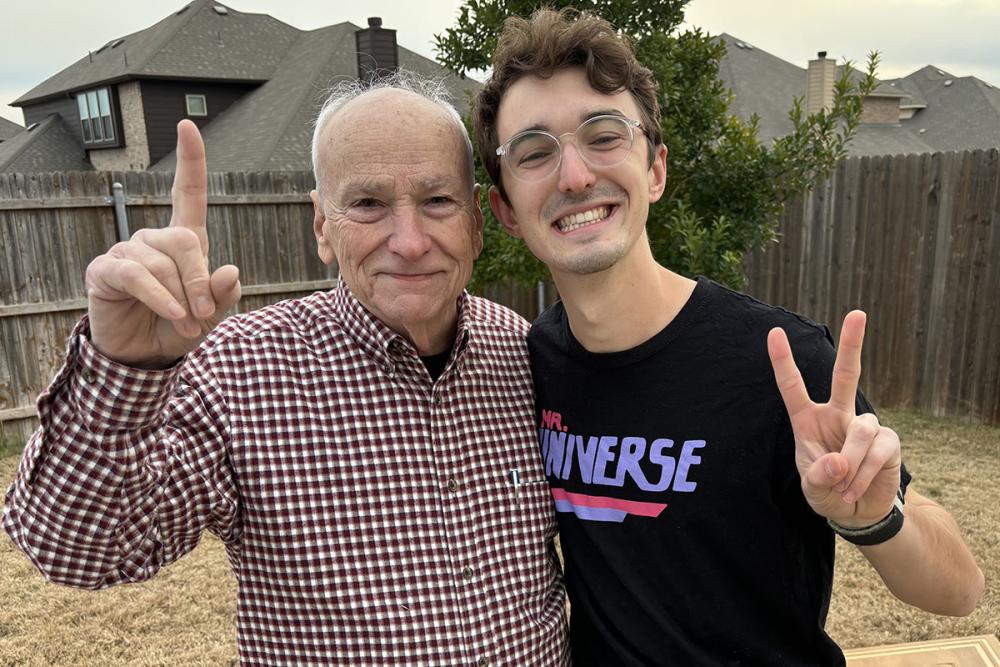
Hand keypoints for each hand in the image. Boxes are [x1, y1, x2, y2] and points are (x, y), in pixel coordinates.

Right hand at [85, 120, 241, 367]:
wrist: (143, 356)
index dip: (190, 161)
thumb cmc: (177, 328)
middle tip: (205, 314)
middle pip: (184, 241)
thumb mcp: (209, 314)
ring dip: (181, 298)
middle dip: (200, 279)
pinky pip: (138, 276)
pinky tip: (173, 314)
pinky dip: (160, 297)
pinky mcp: (106, 270)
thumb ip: (222, 295)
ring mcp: (127, 252)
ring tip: (185, 324)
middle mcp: (154, 240)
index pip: (188, 193)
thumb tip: (231, 270)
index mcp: (183, 242)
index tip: (188, 126)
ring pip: (162, 263)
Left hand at [767, 311, 900, 526]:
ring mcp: (865, 425)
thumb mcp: (811, 488)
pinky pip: (876, 451)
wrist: (856, 512)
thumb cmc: (827, 490)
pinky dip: (862, 475)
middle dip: (852, 344)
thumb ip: (818, 475)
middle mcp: (837, 414)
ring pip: (860, 431)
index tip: (773, 333)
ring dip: (850, 464)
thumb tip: (840, 461)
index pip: (792, 386)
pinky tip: (853, 489)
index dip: (783, 360)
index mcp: (808, 419)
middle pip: (846, 374)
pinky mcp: (888, 441)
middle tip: (857, 313)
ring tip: (842, 486)